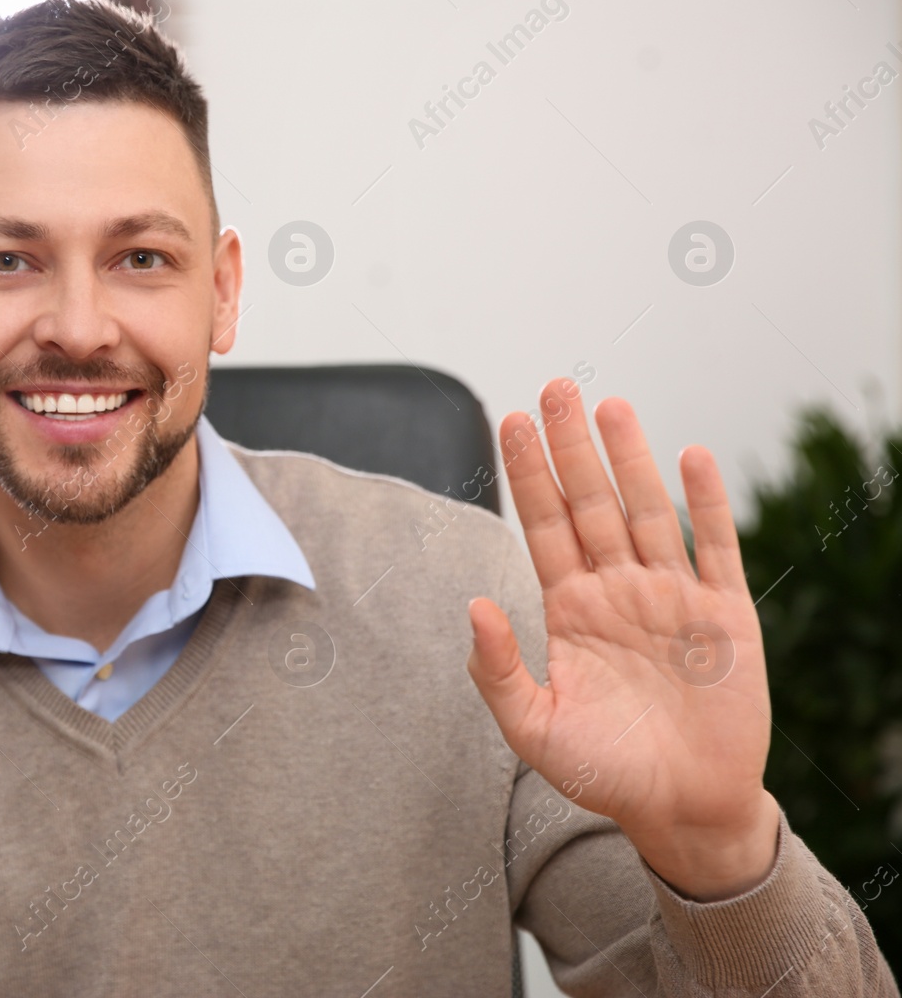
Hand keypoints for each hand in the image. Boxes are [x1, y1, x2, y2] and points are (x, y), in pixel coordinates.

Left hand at [465, 377, 780, 900]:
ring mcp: (671, 597)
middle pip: (590, 503)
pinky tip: (690, 457)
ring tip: (610, 406)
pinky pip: (715, 549)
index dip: (527, 474)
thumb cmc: (603, 772)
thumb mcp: (533, 728)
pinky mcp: (724, 615)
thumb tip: (473, 605)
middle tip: (555, 387)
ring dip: (630, 460)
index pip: (543, 526)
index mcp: (570, 609)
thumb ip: (498, 670)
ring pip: (647, 512)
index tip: (509, 422)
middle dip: (571, 447)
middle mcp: (618, 590)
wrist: (682, 809)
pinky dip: (706, 503)